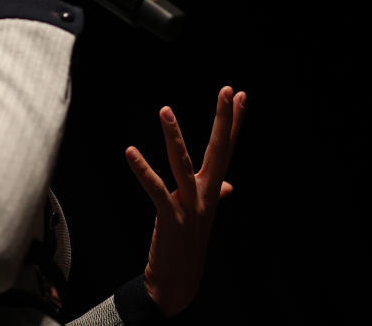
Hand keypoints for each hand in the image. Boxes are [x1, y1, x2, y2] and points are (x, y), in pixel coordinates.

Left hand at [125, 86, 246, 316]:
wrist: (180, 282)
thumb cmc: (188, 243)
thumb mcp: (203, 214)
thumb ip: (217, 195)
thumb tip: (229, 185)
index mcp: (212, 189)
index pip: (227, 148)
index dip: (235, 122)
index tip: (241, 95)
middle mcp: (206, 194)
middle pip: (218, 150)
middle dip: (224, 120)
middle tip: (229, 90)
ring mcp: (190, 206)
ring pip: (183, 164)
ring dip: (173, 137)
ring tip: (165, 110)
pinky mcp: (170, 217)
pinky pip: (155, 189)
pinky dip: (142, 170)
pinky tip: (130, 152)